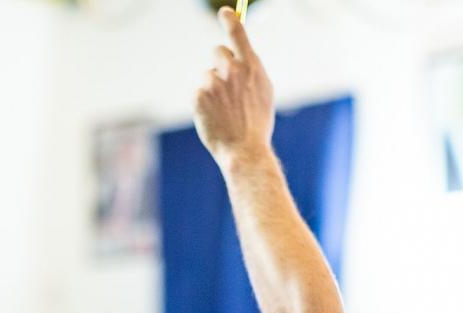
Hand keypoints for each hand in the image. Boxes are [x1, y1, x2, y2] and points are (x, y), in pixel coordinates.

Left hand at [193, 7, 274, 170]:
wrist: (244, 150)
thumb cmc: (257, 124)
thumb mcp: (263, 93)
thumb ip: (251, 71)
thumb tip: (240, 56)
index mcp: (251, 67)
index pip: (238, 34)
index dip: (230, 20)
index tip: (224, 12)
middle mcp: (232, 70)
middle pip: (217, 52)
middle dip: (220, 64)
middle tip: (226, 86)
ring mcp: (214, 82)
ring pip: (207, 75)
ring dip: (212, 88)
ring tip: (224, 110)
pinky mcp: (199, 95)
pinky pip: (199, 91)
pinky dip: (204, 103)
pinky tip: (214, 116)